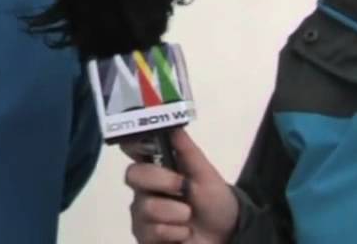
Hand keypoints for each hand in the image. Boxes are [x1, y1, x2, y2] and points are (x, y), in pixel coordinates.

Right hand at [123, 128, 238, 242]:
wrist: (225, 234)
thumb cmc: (213, 201)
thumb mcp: (205, 173)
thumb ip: (186, 150)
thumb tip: (171, 124)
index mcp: (157, 167)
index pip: (134, 149)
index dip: (132, 143)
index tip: (138, 143)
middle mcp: (144, 188)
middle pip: (132, 174)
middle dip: (160, 179)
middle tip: (182, 186)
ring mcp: (142, 214)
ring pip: (145, 207)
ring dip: (176, 212)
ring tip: (189, 217)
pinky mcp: (144, 237)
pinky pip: (151, 232)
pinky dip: (174, 232)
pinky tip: (183, 233)